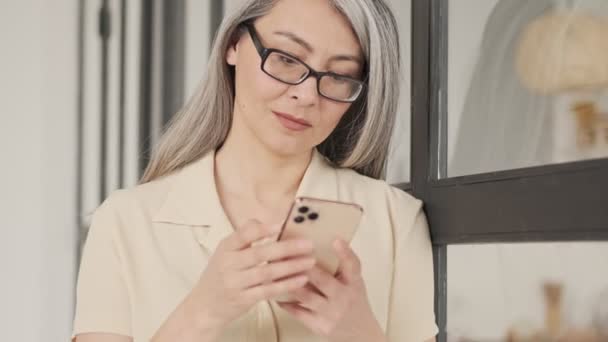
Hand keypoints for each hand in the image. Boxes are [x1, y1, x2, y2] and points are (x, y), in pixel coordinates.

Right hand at [186, 219, 315, 333]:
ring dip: (291, 266)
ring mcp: (236, 283)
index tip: (282, 224)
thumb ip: (244, 238)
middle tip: (308, 244)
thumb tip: (270, 222)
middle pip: (260, 254)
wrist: (204, 306)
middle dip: (287, 248)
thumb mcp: (226, 252)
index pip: (243, 235)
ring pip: (267, 273)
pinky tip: (301, 279)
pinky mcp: (243, 300)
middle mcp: (229, 264)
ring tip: (310, 261)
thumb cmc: (220, 274)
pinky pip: (268, 291)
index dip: (262, 229)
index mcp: (226, 248)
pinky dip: (286, 285)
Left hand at [277, 239, 385, 341]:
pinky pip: (297, 311)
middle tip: (288, 252)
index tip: (336, 240)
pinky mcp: (319, 326)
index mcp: (353, 283)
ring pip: (306, 296)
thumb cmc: (352, 300)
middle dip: (305, 267)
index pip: (353, 266)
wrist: (359, 332)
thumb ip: (341, 265)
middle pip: (323, 281)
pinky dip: (285, 300)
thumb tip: (321, 239)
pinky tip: (274, 290)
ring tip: (274, 268)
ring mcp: (331, 313)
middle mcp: (343, 298)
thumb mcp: (353, 281)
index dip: (345, 253)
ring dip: (289, 282)